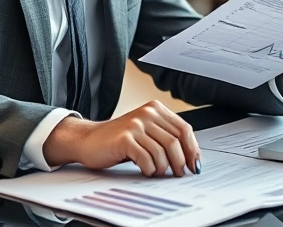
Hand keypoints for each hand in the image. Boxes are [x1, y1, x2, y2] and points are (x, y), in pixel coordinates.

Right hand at [42, 100, 199, 176]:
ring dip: (163, 167)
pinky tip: (146, 170)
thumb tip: (190, 156)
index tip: (194, 164)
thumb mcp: (145, 131)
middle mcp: (146, 113)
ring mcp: (135, 125)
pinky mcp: (124, 138)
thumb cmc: (118, 139)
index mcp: (155, 109)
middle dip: (180, 161)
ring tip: (158, 172)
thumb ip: (164, 136)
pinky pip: (146, 158)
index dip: (192, 149)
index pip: (184, 129)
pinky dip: (149, 169)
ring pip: (162, 151)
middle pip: (175, 141)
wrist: (88, 140)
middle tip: (178, 173)